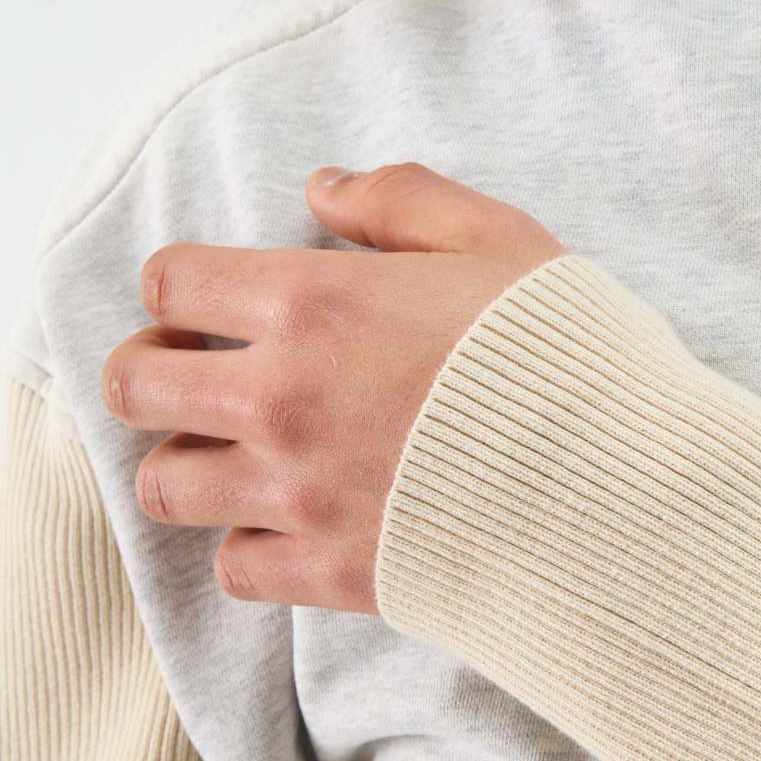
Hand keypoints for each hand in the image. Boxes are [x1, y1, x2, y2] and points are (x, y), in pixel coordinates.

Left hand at [100, 162, 566, 611]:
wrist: (622, 489)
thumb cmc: (572, 356)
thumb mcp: (502, 242)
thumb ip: (402, 201)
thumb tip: (320, 188)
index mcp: (312, 303)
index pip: (170, 283)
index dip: (178, 287)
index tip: (206, 303)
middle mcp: (281, 398)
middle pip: (137, 386)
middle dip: (149, 372)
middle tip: (189, 376)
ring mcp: (297, 494)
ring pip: (165, 486)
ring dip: (187, 465)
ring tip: (229, 458)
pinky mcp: (327, 573)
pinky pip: (234, 567)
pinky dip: (250, 548)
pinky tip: (290, 526)